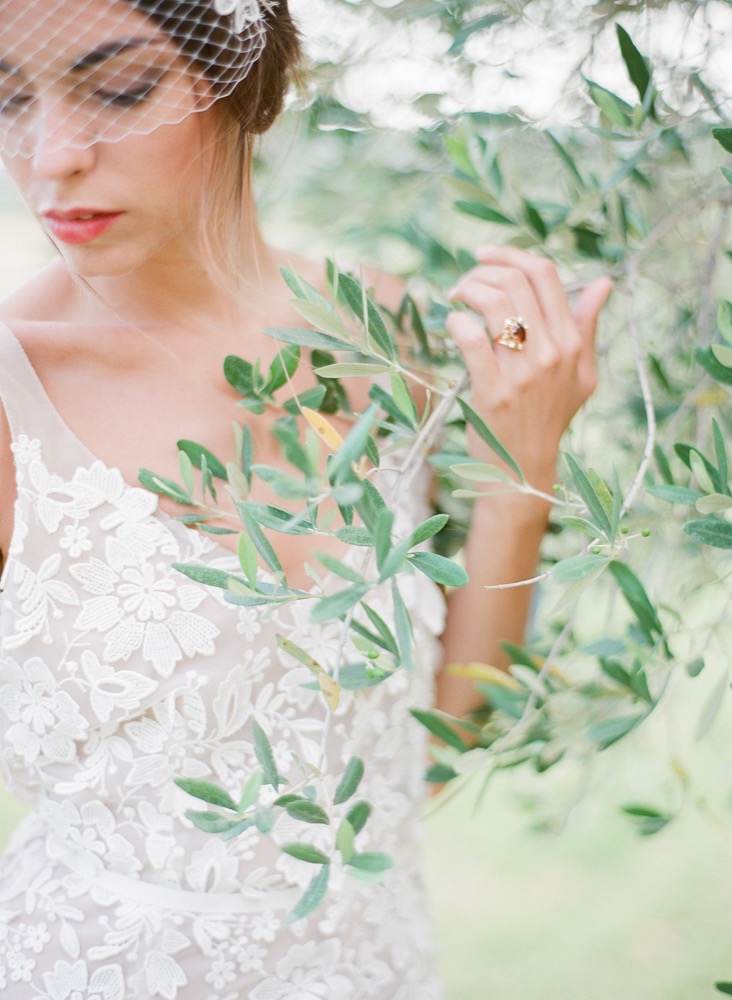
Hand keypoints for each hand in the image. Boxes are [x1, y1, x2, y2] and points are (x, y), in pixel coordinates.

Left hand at [446, 245, 612, 506]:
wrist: (525, 471)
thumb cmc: (549, 419)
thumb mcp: (581, 375)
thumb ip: (587, 327)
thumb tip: (604, 282)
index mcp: (571, 342)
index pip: (545, 274)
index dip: (511, 254)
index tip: (485, 257)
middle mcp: (551, 352)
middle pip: (515, 281)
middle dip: (481, 270)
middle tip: (464, 282)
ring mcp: (522, 373)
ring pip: (493, 302)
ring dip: (466, 290)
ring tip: (454, 298)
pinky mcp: (492, 392)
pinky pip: (471, 339)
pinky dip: (456, 322)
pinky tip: (452, 324)